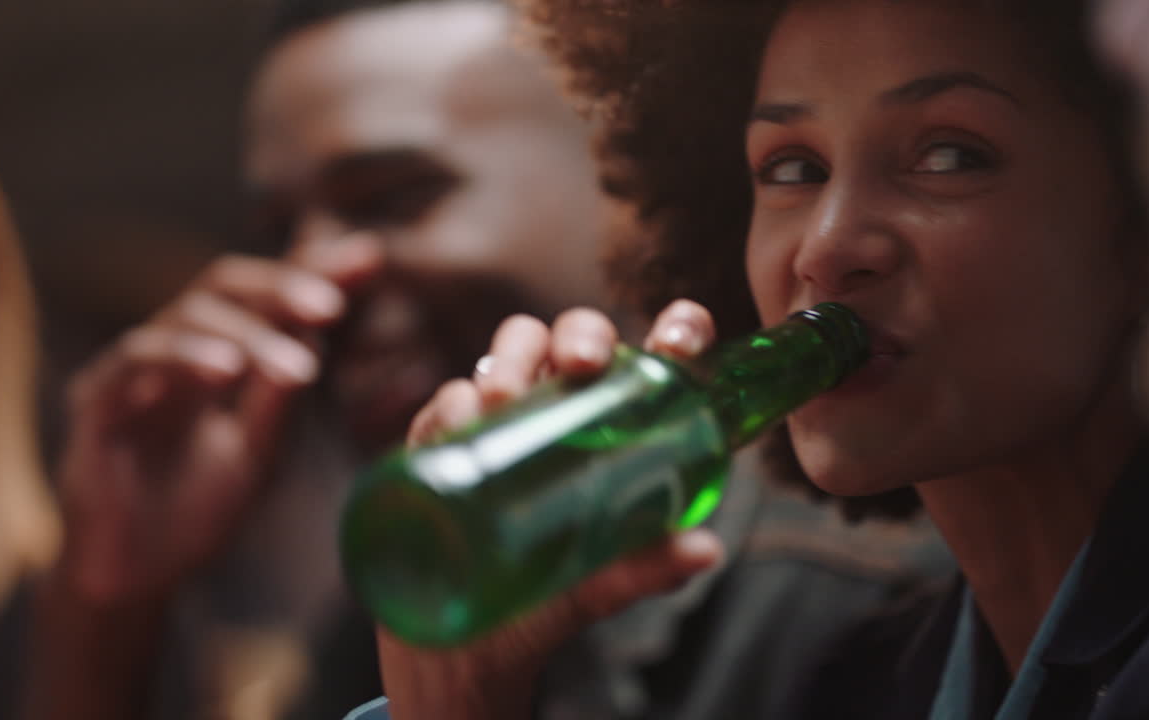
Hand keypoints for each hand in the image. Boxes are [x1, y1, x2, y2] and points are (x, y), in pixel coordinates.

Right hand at [54, 233, 383, 606]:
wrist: (136, 579)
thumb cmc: (196, 512)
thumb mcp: (260, 452)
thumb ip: (283, 396)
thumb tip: (319, 332)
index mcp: (214, 354)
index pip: (264, 296)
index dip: (312, 271)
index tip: (368, 258)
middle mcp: (171, 349)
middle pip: (223, 284)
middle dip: (281, 285)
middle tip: (331, 303)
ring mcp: (130, 371)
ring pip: (185, 315)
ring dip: (246, 332)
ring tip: (297, 365)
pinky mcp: (95, 403)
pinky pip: (136, 359)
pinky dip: (185, 355)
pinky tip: (227, 371)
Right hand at [378, 300, 726, 719]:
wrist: (457, 660)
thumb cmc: (540, 611)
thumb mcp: (597, 589)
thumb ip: (644, 568)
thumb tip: (706, 549)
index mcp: (613, 432)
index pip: (653, 363)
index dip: (675, 331)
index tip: (674, 343)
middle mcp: (559, 414)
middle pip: (573, 340)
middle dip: (578, 334)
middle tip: (580, 364)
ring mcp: (500, 425)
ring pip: (506, 354)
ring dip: (508, 359)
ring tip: (502, 398)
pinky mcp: (442, 447)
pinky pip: (444, 404)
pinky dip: (452, 402)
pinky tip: (460, 423)